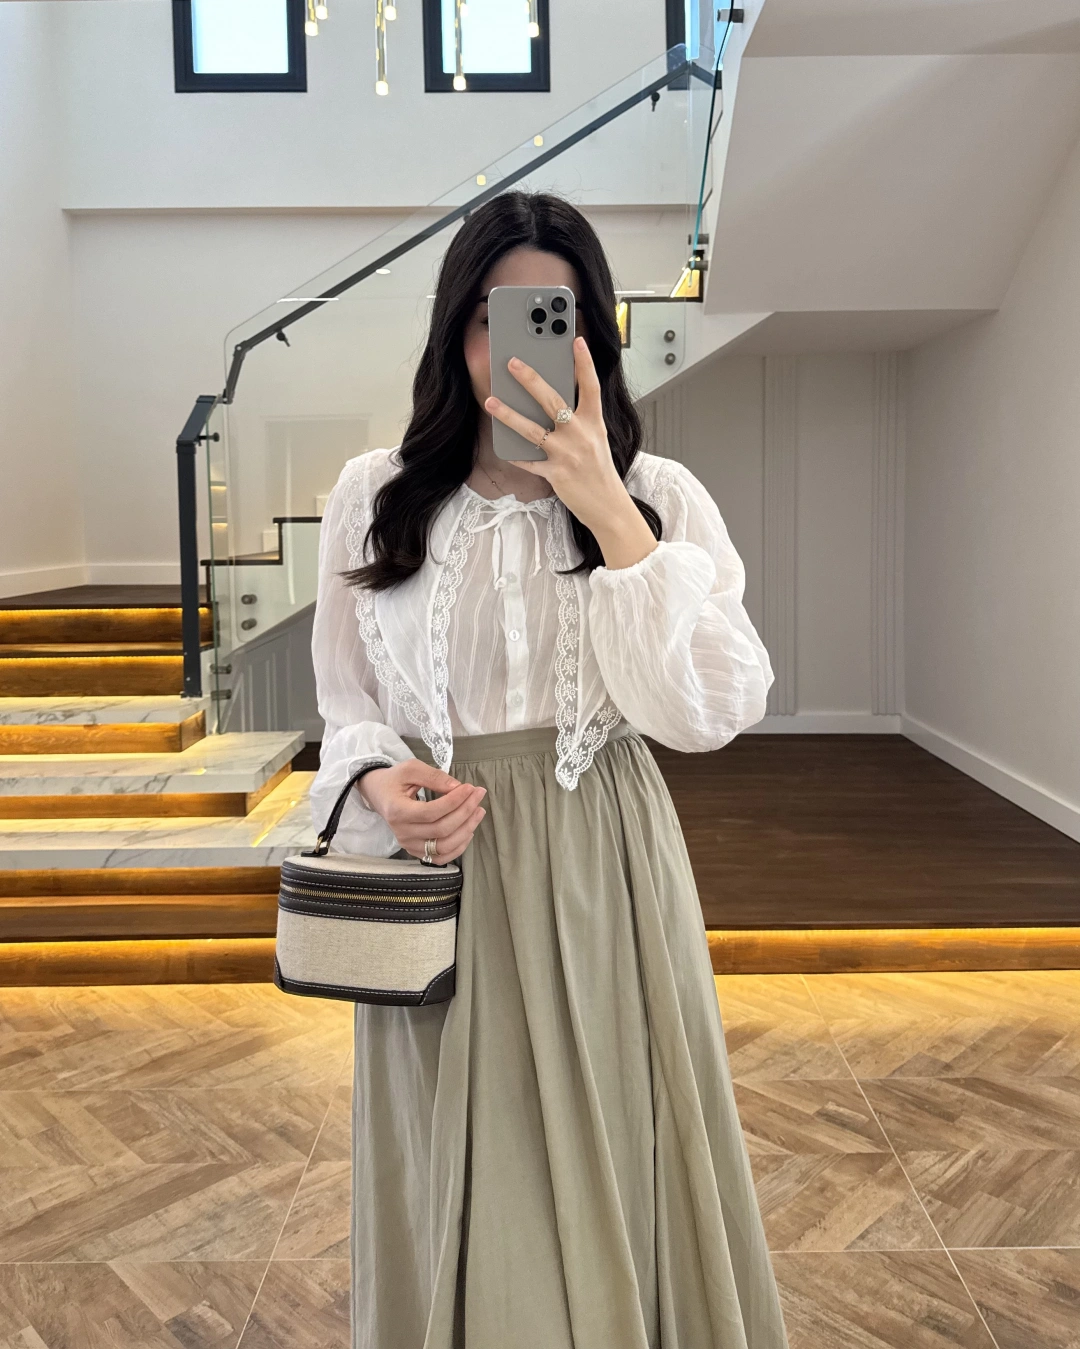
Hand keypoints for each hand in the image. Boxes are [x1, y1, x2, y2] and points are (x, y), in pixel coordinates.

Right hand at [359, 759, 485, 862]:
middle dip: (465, 811)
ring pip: (444, 846)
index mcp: (397, 811)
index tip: (470, 787)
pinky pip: (440, 857)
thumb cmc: (395, 780)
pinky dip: (458, 847)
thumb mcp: (411, 769)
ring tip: (479, 811)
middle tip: (479, 795)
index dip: (454, 801)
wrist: (379, 794)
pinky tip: (469, 830)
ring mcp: (408, 845)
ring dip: (466, 829)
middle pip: (441, 829)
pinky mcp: (416, 851)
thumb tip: (457, 787)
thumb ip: (434, 776)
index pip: (432, 812)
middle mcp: (402, 833)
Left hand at [484, 337, 658, 568]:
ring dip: (508, 414)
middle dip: (530, 379)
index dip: (584, 362)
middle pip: (553, 400)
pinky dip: (515, 454)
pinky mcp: (556, 474)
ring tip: (490, 401)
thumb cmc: (600, 471)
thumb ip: (579, 420)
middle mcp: (581, 435)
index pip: (590, 386)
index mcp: (594, 423)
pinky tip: (501, 445)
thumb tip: (552, 401)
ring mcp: (567, 455)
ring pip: (532, 429)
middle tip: (512, 362)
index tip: (575, 340)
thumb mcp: (596, 439)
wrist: (609, 507)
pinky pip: (529, 461)